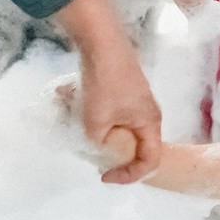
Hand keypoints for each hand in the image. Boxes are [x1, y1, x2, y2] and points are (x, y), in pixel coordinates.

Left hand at [56, 0, 162, 183]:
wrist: (102, 44)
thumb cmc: (106, 84)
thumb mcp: (96, 123)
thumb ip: (97, 143)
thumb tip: (96, 145)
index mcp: (150, 123)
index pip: (150, 161)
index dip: (129, 175)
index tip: (104, 175)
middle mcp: (148, 113)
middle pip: (134, 145)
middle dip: (109, 151)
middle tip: (88, 150)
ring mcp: (136, 100)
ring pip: (118, 126)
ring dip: (94, 127)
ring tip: (72, 116)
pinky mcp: (123, 90)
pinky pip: (109, 111)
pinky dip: (91, 112)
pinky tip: (69, 98)